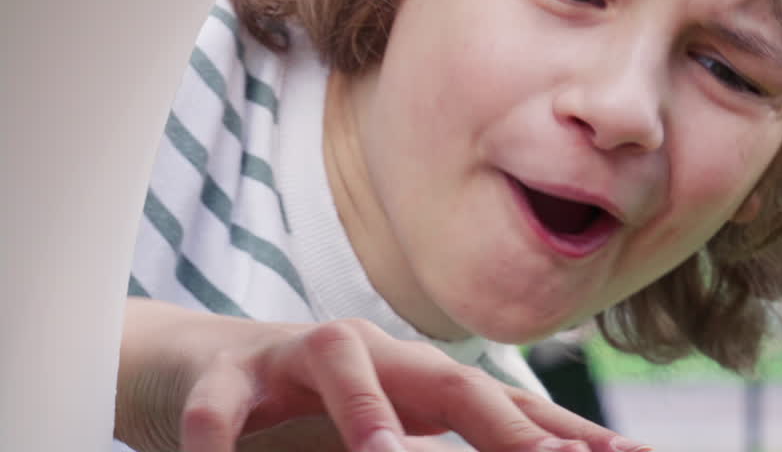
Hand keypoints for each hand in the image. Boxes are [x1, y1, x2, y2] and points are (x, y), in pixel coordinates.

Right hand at [116, 298, 647, 451]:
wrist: (195, 367)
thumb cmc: (309, 410)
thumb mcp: (385, 432)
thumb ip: (449, 449)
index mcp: (417, 380)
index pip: (504, 406)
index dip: (567, 435)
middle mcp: (374, 358)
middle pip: (447, 377)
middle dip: (504, 423)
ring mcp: (298, 359)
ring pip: (341, 364)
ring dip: (366, 412)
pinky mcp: (225, 375)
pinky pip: (224, 406)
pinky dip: (223, 437)